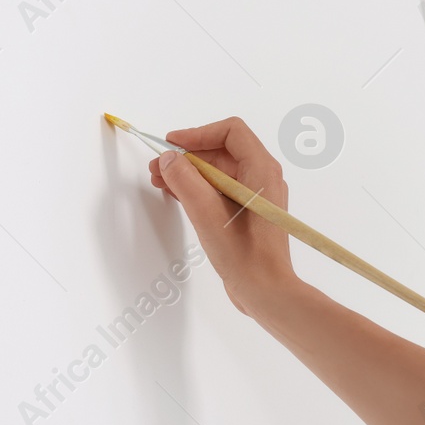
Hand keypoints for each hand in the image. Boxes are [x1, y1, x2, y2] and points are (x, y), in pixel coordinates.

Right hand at [148, 117, 303, 317]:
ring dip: (188, 174)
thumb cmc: (245, 256)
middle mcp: (262, 179)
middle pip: (221, 152)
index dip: (197, 134)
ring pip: (218, 173)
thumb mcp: (207, 213)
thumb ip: (185, 180)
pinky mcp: (247, 215)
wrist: (266, 292)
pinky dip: (197, 189)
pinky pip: (219, 191)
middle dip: (186, 156)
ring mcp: (255, 197)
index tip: (171, 145)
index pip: (230, 132)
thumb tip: (169, 160)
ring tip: (160, 181)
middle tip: (158, 167)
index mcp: (261, 171)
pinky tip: (176, 195)